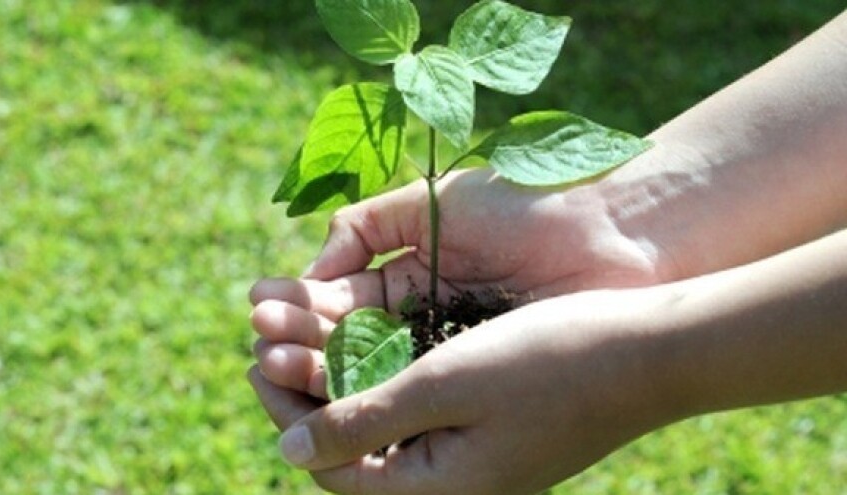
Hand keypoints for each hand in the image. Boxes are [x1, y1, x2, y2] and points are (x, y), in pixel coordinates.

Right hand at [248, 166, 673, 399]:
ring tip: (273, 362)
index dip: (298, 306)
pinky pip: (415, 396)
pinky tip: (331, 389)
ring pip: (375, 375)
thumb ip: (366, 228)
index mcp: (414, 277)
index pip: (341, 303)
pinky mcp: (481, 385)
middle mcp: (427, 322)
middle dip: (298, 341)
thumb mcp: (432, 201)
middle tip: (256, 342)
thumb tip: (310, 269)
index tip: (256, 305)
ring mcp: (454, 357)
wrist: (611, 230)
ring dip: (322, 371)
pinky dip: (372, 394)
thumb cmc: (525, 206)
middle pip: (348, 344)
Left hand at [249, 228, 846, 494]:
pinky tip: (370, 351)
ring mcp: (474, 465)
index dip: (285, 416)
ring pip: (380, 433)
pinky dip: (382, 386)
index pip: (329, 469)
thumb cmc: (549, 361)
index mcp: (435, 492)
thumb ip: (363, 423)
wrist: (647, 354)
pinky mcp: (490, 437)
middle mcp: (452, 488)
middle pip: (350, 454)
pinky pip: (416, 419)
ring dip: (340, 387)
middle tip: (270, 345)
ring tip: (308, 341)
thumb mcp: (444, 385)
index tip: (254, 360)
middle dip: (305, 399)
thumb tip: (287, 453)